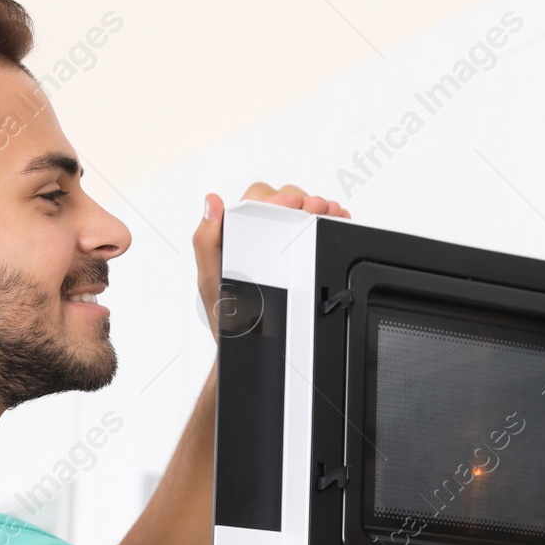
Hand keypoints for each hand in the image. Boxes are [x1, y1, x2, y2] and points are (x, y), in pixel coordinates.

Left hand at [193, 182, 350, 340]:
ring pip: (302, 211)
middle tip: (318, 209)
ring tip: (331, 213)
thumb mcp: (211, 280)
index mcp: (235, 233)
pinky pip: (315, 229)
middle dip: (304, 201)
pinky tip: (338, 220)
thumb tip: (212, 202)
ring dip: (319, 209)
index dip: (278, 196)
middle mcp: (257, 235)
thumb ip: (206, 240)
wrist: (252, 348)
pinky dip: (329, 222)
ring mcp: (279, 244)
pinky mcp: (297, 255)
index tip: (295, 203)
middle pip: (284, 200)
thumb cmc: (228, 318)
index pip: (257, 200)